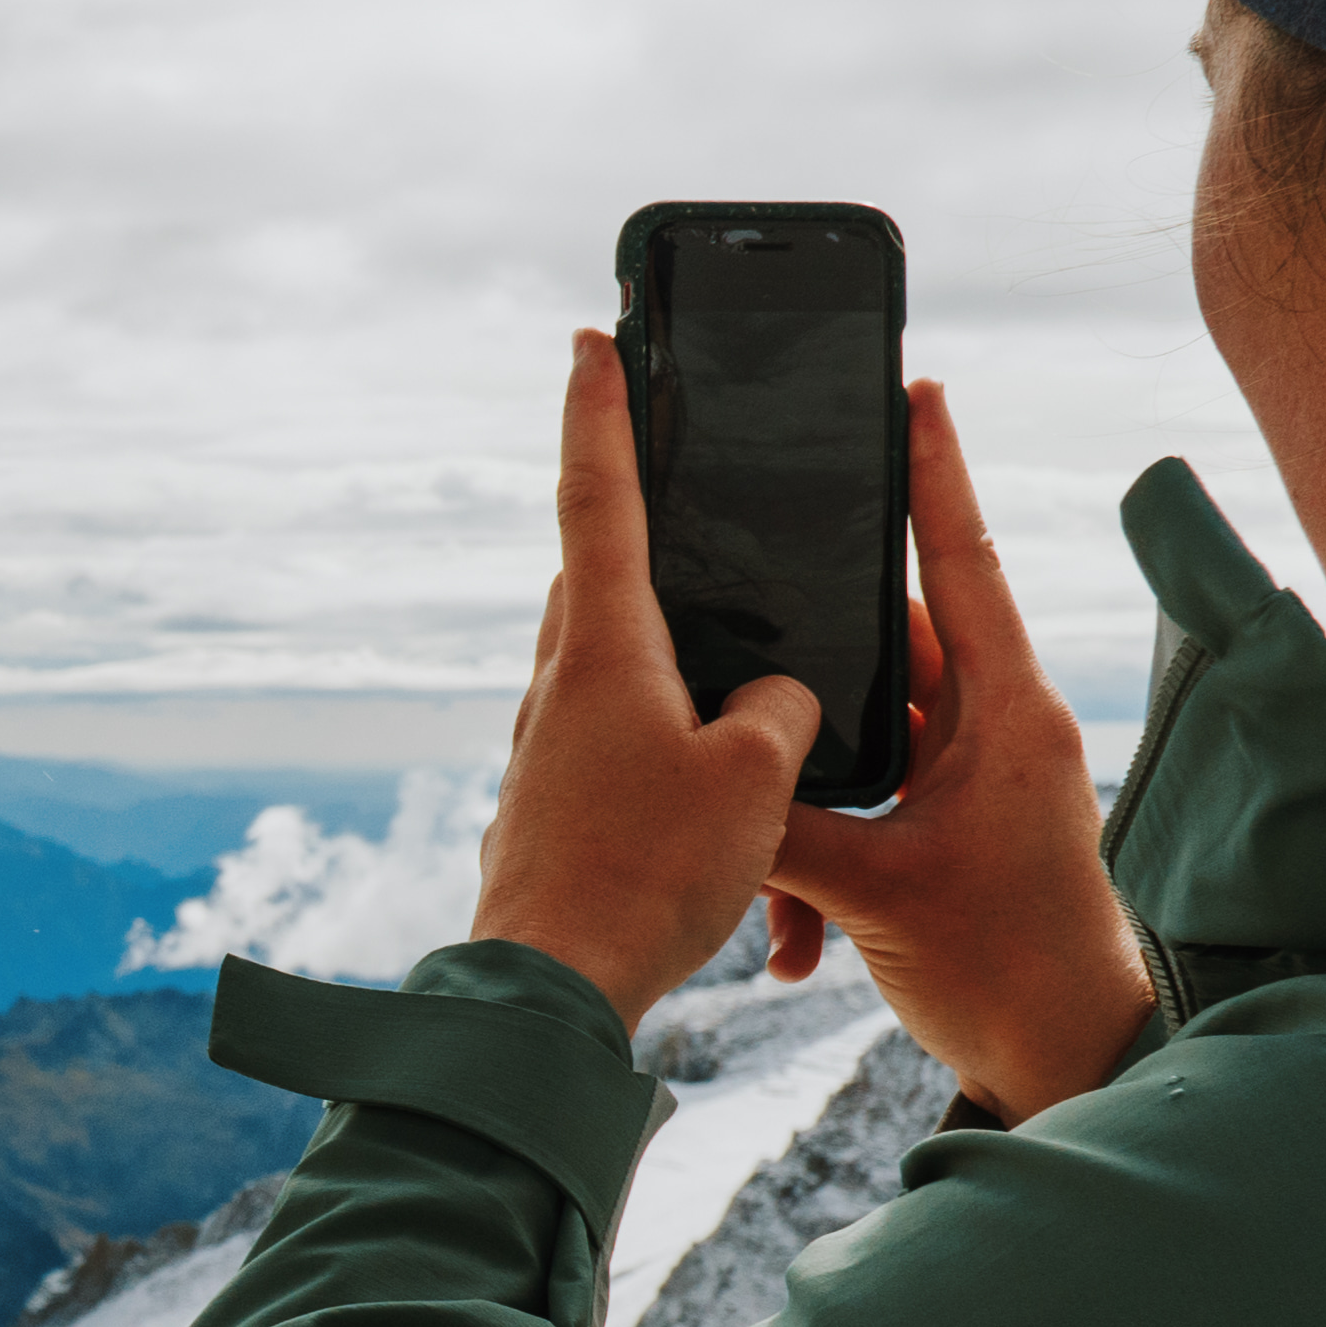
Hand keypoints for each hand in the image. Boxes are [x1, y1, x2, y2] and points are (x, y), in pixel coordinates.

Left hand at [468, 337, 823, 1028]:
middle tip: (676, 498)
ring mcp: (543, 741)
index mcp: (604, 645)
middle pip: (598, 578)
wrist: (552, 986)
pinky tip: (696, 772)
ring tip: (722, 670)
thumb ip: (781, 711)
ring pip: (607, 663)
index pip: (598, 494)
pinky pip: (609, 737)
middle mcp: (558, 679)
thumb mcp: (757, 777)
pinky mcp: (546, 799)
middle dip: (637, 537)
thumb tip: (775, 701)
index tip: (591, 340)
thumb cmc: (650, 872)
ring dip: (656, 653)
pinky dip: (654, 733)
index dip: (601, 410)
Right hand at [752, 381, 1156, 1122]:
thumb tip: (711, 781)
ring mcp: (973, 780)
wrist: (1062, 1064)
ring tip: (777, 878)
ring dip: (806, 803)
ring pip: (865, 741)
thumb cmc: (1007, 971)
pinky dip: (820, 861)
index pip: (967, 564)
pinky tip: (792, 938)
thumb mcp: (878, 893)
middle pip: (892, 651)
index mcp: (1011, 716)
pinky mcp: (947, 828)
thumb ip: (784, 827)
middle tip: (744, 624)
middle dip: (810, 676)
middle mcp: (998, 731)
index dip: (936, 474)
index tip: (915, 391)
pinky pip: (868, 805)